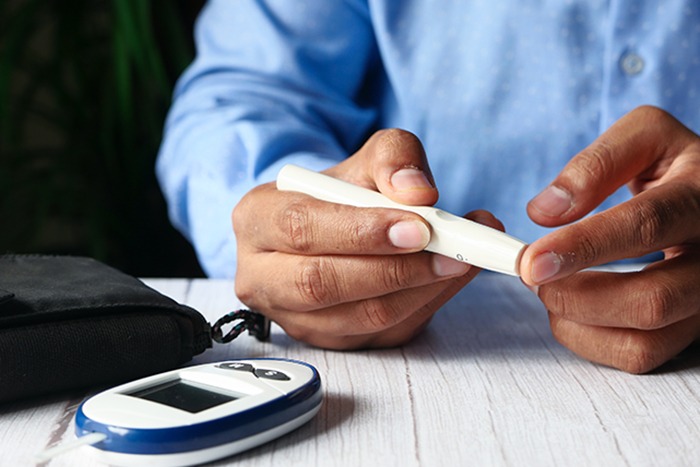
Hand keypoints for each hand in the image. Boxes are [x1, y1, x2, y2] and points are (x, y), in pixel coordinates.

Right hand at [233, 129, 500, 348]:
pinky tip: (452, 277)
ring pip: (358, 317)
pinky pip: (383, 332)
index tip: (419, 227)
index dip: (361, 231)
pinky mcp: (330, 341)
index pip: (301, 228)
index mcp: (256, 219)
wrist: (334, 227)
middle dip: (393, 270)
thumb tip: (418, 192)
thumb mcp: (366, 159)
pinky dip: (427, 305)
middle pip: (320, 283)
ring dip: (420, 290)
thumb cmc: (343, 192)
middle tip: (452, 251)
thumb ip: (393, 159)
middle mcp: (261, 276)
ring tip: (464, 259)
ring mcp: (293, 317)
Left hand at [521, 106, 699, 372]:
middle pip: (652, 300)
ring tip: (548, 289)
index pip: (645, 226)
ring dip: (578, 321)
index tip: (532, 261)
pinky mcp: (693, 325)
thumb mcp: (645, 137)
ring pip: (646, 339)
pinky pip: (642, 355)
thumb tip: (545, 212)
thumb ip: (596, 164)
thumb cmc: (674, 164)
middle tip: (533, 274)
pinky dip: (590, 340)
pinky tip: (570, 309)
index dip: (583, 247)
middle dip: (575, 296)